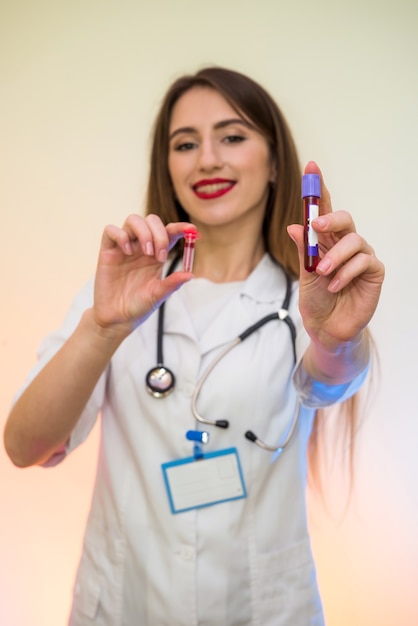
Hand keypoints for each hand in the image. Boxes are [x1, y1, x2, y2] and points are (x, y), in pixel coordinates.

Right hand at [92, 214, 192, 336]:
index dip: (181, 228)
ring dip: (144, 232)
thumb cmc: (138, 306)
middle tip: (160, 255)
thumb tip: (190, 274)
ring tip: (146, 252)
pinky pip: (110, 230)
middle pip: (152, 221)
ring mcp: (124, 247)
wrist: (116, 319)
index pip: (169, 233)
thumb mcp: (158, 295)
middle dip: (160, 233)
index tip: (191, 230)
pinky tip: (127, 251)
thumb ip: (172, 284)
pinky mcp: (107, 252)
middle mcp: (141, 247)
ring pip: (133, 220)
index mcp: (156, 255)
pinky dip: (120, 235)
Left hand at [287, 162, 384, 349]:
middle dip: (330, 217)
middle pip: (343, 218)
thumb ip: (304, 250)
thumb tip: (295, 225)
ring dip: (335, 256)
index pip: (323, 211)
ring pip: (354, 240)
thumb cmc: (317, 300)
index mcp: (326, 241)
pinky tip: (335, 284)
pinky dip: (347, 272)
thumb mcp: (305, 274)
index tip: (312, 167)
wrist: (326, 328)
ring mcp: (361, 257)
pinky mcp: (373, 272)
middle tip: (316, 225)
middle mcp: (345, 244)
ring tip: (323, 273)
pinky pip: (364, 261)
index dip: (319, 189)